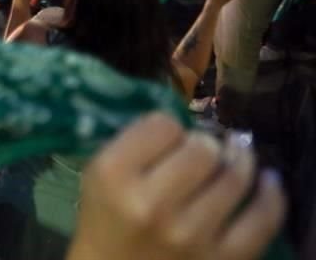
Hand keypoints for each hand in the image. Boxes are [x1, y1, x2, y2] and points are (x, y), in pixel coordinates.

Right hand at [69, 113, 284, 259]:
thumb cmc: (106, 217)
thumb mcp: (99, 171)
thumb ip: (136, 142)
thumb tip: (189, 123)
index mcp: (114, 175)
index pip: (162, 124)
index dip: (168, 127)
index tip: (168, 138)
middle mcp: (152, 204)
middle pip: (202, 148)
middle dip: (204, 144)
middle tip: (200, 151)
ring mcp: (190, 234)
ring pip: (235, 177)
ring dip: (239, 160)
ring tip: (235, 155)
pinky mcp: (221, 259)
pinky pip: (262, 218)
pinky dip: (270, 194)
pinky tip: (267, 180)